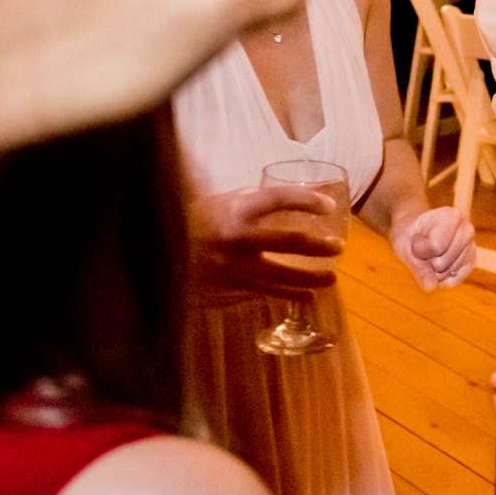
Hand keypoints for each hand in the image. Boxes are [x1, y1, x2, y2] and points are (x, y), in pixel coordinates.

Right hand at [188, 185, 344, 293]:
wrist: (156, 256)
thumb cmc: (193, 224)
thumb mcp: (219, 204)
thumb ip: (251, 203)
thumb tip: (288, 202)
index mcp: (234, 210)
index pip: (279, 199)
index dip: (306, 200)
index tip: (329, 205)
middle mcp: (237, 237)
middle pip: (289, 240)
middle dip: (319, 245)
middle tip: (339, 248)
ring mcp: (233, 266)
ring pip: (282, 275)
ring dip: (311, 278)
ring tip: (332, 278)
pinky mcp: (230, 288)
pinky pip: (267, 292)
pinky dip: (289, 295)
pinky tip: (306, 296)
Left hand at [391, 205, 475, 290]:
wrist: (415, 232)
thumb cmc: (408, 235)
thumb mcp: (404, 247)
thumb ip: (418, 267)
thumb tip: (431, 287)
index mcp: (452, 215)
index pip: (435, 246)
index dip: (419, 249)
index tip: (416, 237)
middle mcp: (466, 229)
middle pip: (441, 263)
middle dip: (426, 262)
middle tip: (423, 248)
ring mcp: (471, 246)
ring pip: (446, 274)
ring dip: (432, 271)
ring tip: (431, 254)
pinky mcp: (470, 262)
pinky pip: (453, 281)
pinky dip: (440, 279)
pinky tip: (436, 265)